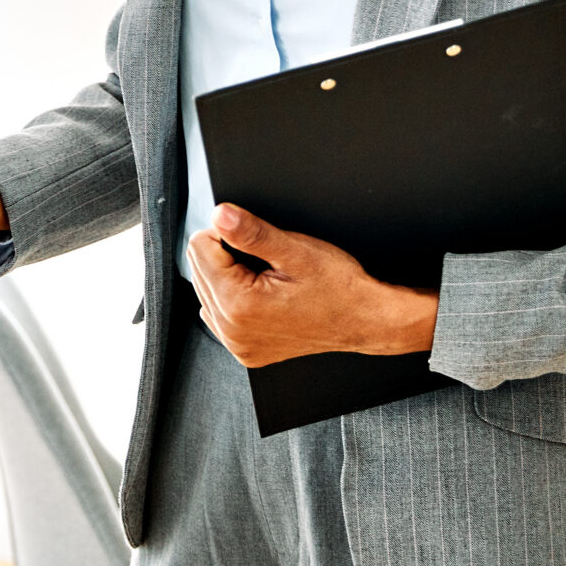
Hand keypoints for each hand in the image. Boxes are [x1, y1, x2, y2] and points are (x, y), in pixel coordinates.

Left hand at [185, 204, 437, 368]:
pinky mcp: (245, 350)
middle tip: (267, 260)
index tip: (255, 240)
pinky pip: (219, 316)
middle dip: (226, 256)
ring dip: (228, 278)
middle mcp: (233, 331)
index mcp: (239, 305)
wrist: (366, 320)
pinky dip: (233, 300)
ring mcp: (238, 345)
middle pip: (199, 271)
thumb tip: (220, 215)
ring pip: (206, 292)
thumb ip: (252, 232)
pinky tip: (259, 294)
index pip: (199, 249)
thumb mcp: (296, 251)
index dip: (226, 234)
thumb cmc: (339, 288)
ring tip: (266, 277)